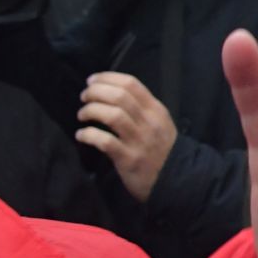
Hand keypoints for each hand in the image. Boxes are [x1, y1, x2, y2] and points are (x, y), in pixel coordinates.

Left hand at [76, 72, 179, 202]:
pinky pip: (105, 141)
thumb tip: (111, 93)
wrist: (175, 180)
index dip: (107, 78)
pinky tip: (81, 135)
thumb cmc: (161, 149)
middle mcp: (148, 122)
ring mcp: (139, 141)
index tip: (91, 80)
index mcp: (155, 110)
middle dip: (95, 92)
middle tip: (84, 97)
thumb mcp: (159, 123)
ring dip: (91, 111)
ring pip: (112, 115)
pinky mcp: (129, 159)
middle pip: (119, 96)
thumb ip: (141, 108)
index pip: (131, 84)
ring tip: (82, 115)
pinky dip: (88, 135)